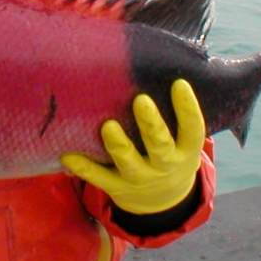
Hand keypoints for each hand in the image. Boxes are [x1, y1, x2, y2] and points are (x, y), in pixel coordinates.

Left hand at [61, 79, 204, 214]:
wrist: (163, 200)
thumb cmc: (169, 151)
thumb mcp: (182, 139)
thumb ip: (175, 112)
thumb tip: (162, 61)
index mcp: (185, 150)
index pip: (192, 129)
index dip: (187, 108)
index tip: (179, 83)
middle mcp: (165, 165)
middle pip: (160, 146)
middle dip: (151, 124)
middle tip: (140, 100)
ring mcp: (140, 178)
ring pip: (129, 163)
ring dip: (118, 145)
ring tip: (108, 126)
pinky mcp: (117, 186)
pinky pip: (99, 178)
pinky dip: (83, 167)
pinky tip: (67, 155)